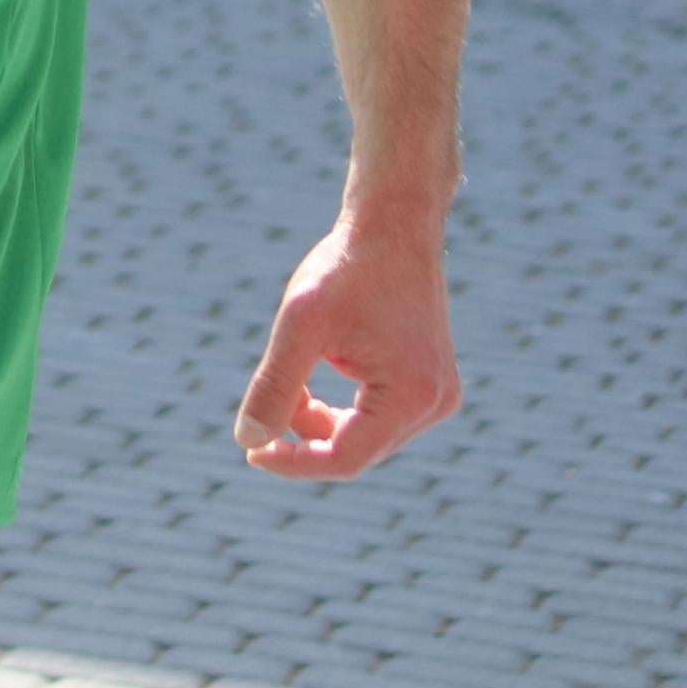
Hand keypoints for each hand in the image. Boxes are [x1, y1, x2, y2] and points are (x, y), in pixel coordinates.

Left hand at [230, 211, 462, 479]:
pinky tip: (321, 367)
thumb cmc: (346, 268)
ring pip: (366, 436)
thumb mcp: (299, 324)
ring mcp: (438, 396)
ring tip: (297, 372)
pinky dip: (344, 406)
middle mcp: (435, 404)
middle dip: (306, 433)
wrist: (392, 225)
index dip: (295, 463)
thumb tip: (248, 443)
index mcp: (411, 396)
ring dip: (322, 418)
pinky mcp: (431, 384)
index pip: (345, 458)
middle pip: (357, 450)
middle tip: (268, 403)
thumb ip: (275, 385)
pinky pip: (379, 417)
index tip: (251, 453)